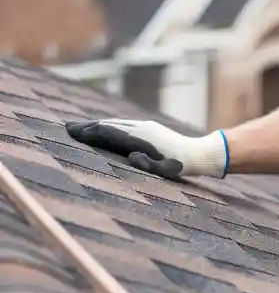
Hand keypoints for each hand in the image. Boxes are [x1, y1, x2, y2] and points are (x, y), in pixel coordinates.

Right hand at [65, 119, 228, 179]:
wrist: (197, 154)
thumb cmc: (179, 166)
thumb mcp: (165, 170)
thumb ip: (148, 165)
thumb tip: (132, 156)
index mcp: (141, 138)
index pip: (110, 132)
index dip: (91, 133)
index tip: (72, 133)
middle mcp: (141, 128)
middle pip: (109, 124)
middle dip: (88, 126)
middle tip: (67, 127)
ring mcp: (144, 126)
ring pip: (115, 123)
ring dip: (96, 124)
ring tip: (79, 127)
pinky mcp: (148, 128)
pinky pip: (123, 124)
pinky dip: (108, 125)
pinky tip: (102, 128)